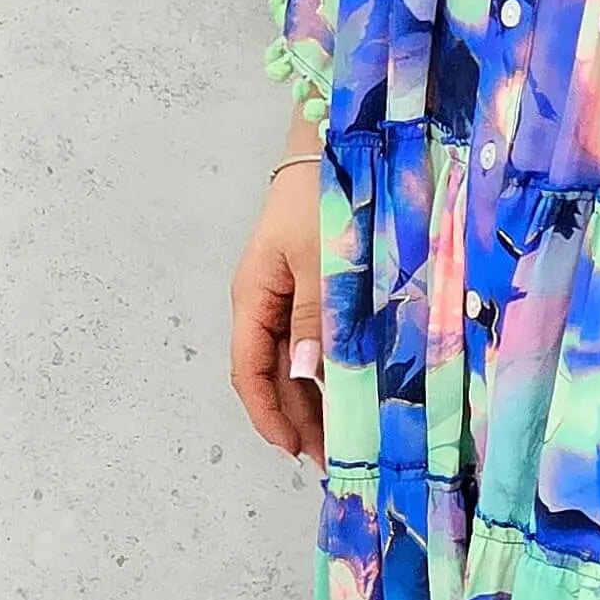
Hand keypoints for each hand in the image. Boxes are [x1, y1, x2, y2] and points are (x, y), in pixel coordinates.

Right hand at [230, 161, 324, 464]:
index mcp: (254, 296)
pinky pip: (315, 339)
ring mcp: (288, 294)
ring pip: (293, 361)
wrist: (335, 143)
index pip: (249, 370)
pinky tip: (350, 389)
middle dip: (295, 417)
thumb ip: (316, 316)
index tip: (296, 449)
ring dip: (312, 398)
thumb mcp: (320, 259)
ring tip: (341, 435)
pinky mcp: (313, 286)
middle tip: (330, 457)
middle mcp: (265, 301)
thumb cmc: (323, 194)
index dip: (269, 415)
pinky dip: (328, 369)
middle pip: (271, 374)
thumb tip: (304, 372)